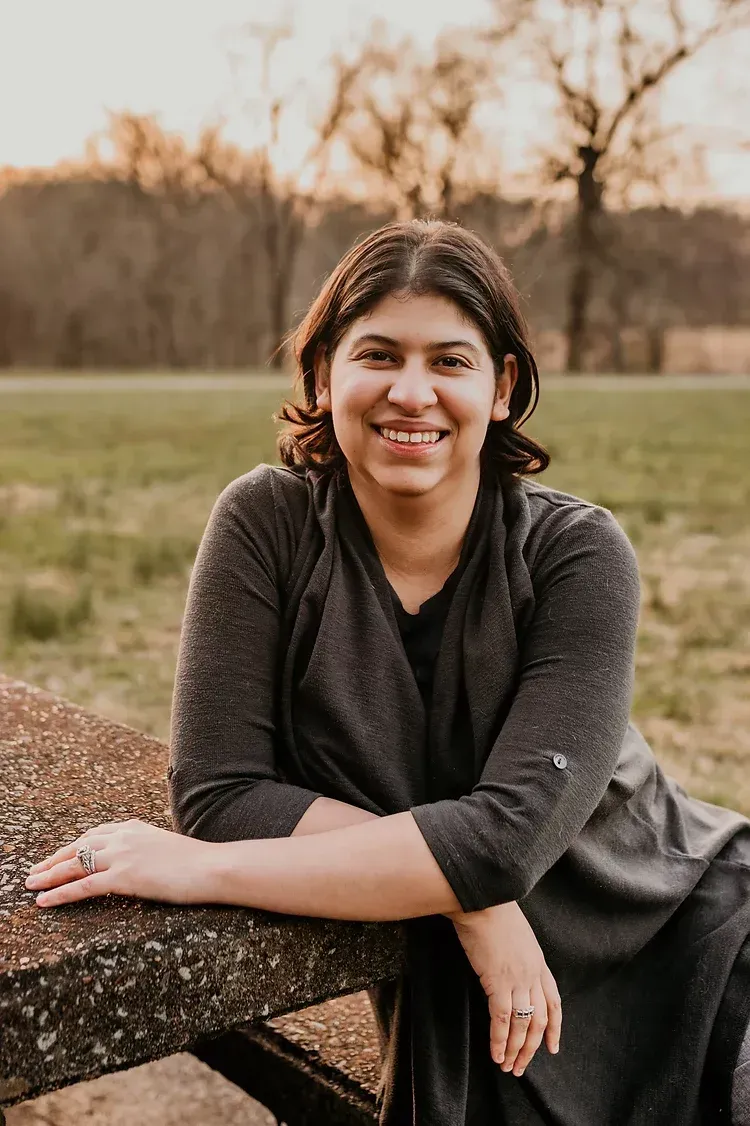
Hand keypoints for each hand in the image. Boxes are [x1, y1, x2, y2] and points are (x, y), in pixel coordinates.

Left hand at [25, 819, 220, 907]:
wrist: (213, 867)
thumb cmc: (198, 863)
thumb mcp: (167, 848)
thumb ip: (148, 850)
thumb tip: (144, 862)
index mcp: (134, 827)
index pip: (94, 834)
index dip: (72, 846)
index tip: (59, 855)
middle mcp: (124, 837)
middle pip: (78, 847)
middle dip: (53, 859)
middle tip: (35, 871)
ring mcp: (122, 856)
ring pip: (74, 865)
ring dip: (48, 876)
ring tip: (30, 885)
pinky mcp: (124, 877)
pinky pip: (83, 887)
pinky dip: (60, 894)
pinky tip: (45, 901)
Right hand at [448, 901, 561, 1076]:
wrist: (481, 898)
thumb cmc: (492, 909)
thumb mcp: (515, 932)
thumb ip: (517, 952)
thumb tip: (508, 963)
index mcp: (538, 961)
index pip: (554, 1001)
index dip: (555, 1028)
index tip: (552, 1048)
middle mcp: (532, 973)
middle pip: (540, 1020)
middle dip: (531, 1047)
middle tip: (521, 1066)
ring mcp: (517, 978)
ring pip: (522, 1024)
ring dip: (515, 1050)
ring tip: (508, 1067)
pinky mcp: (497, 981)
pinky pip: (501, 1019)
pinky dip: (499, 1040)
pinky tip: (495, 1055)